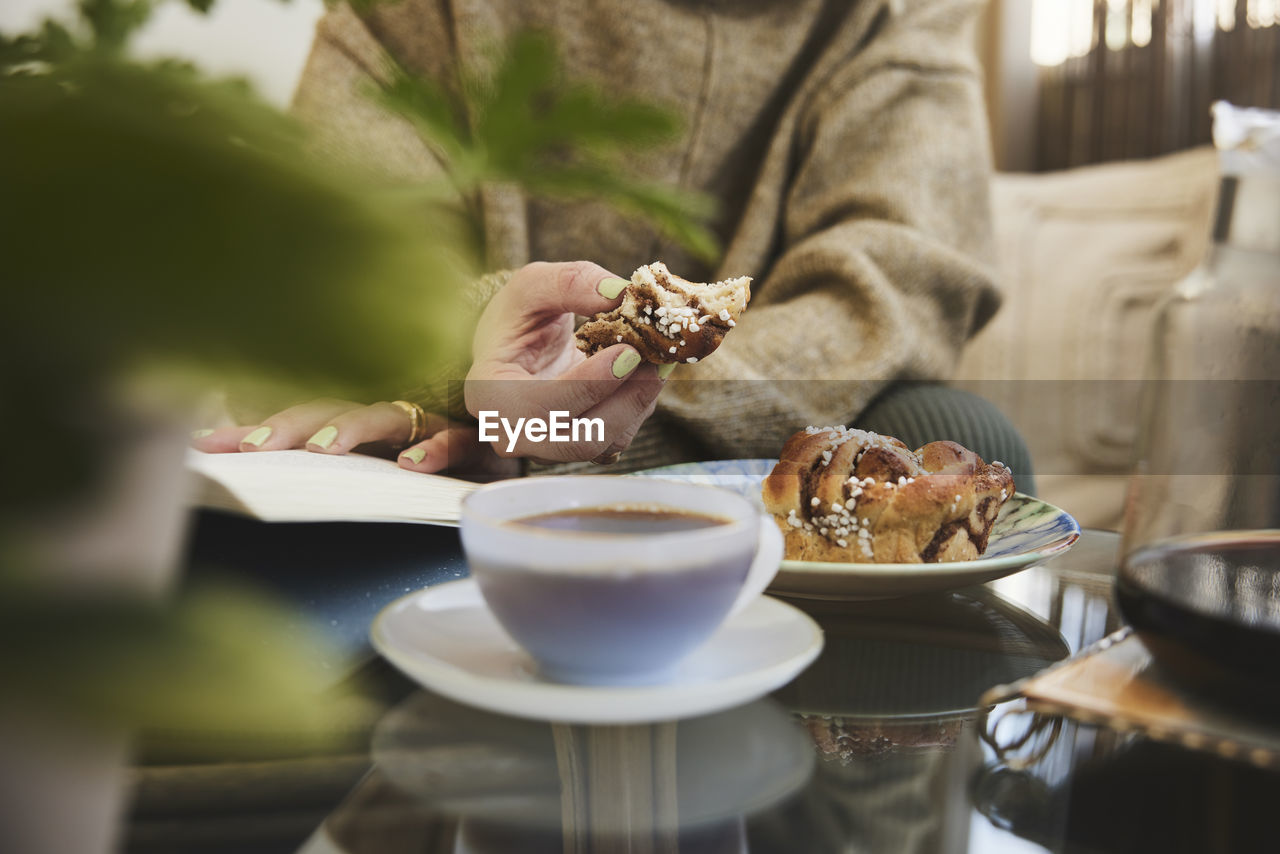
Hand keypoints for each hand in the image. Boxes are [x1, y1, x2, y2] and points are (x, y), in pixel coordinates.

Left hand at [190, 399, 517, 477]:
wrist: (517, 420)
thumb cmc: (437, 449)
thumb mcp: (384, 460)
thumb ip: (337, 466)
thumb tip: (266, 471)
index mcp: (355, 420)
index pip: (294, 419)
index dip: (252, 430)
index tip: (208, 445)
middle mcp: (385, 415)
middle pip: (327, 411)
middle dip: (288, 427)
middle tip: (254, 448)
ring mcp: (425, 421)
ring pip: (383, 418)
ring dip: (351, 430)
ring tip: (323, 451)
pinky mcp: (469, 438)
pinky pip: (451, 440)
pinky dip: (433, 450)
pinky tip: (412, 466)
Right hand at [465, 260, 665, 462]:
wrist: (517, 345)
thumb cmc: (516, 317)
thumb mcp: (531, 287)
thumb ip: (570, 282)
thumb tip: (620, 292)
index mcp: (491, 398)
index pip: (541, 408)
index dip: (589, 385)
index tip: (627, 353)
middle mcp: (516, 434)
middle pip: (579, 439)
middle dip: (626, 402)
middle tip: (657, 362)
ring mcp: (549, 446)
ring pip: (605, 442)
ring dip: (639, 403)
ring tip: (658, 360)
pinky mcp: (580, 445)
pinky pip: (616, 438)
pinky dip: (639, 407)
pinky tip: (646, 373)